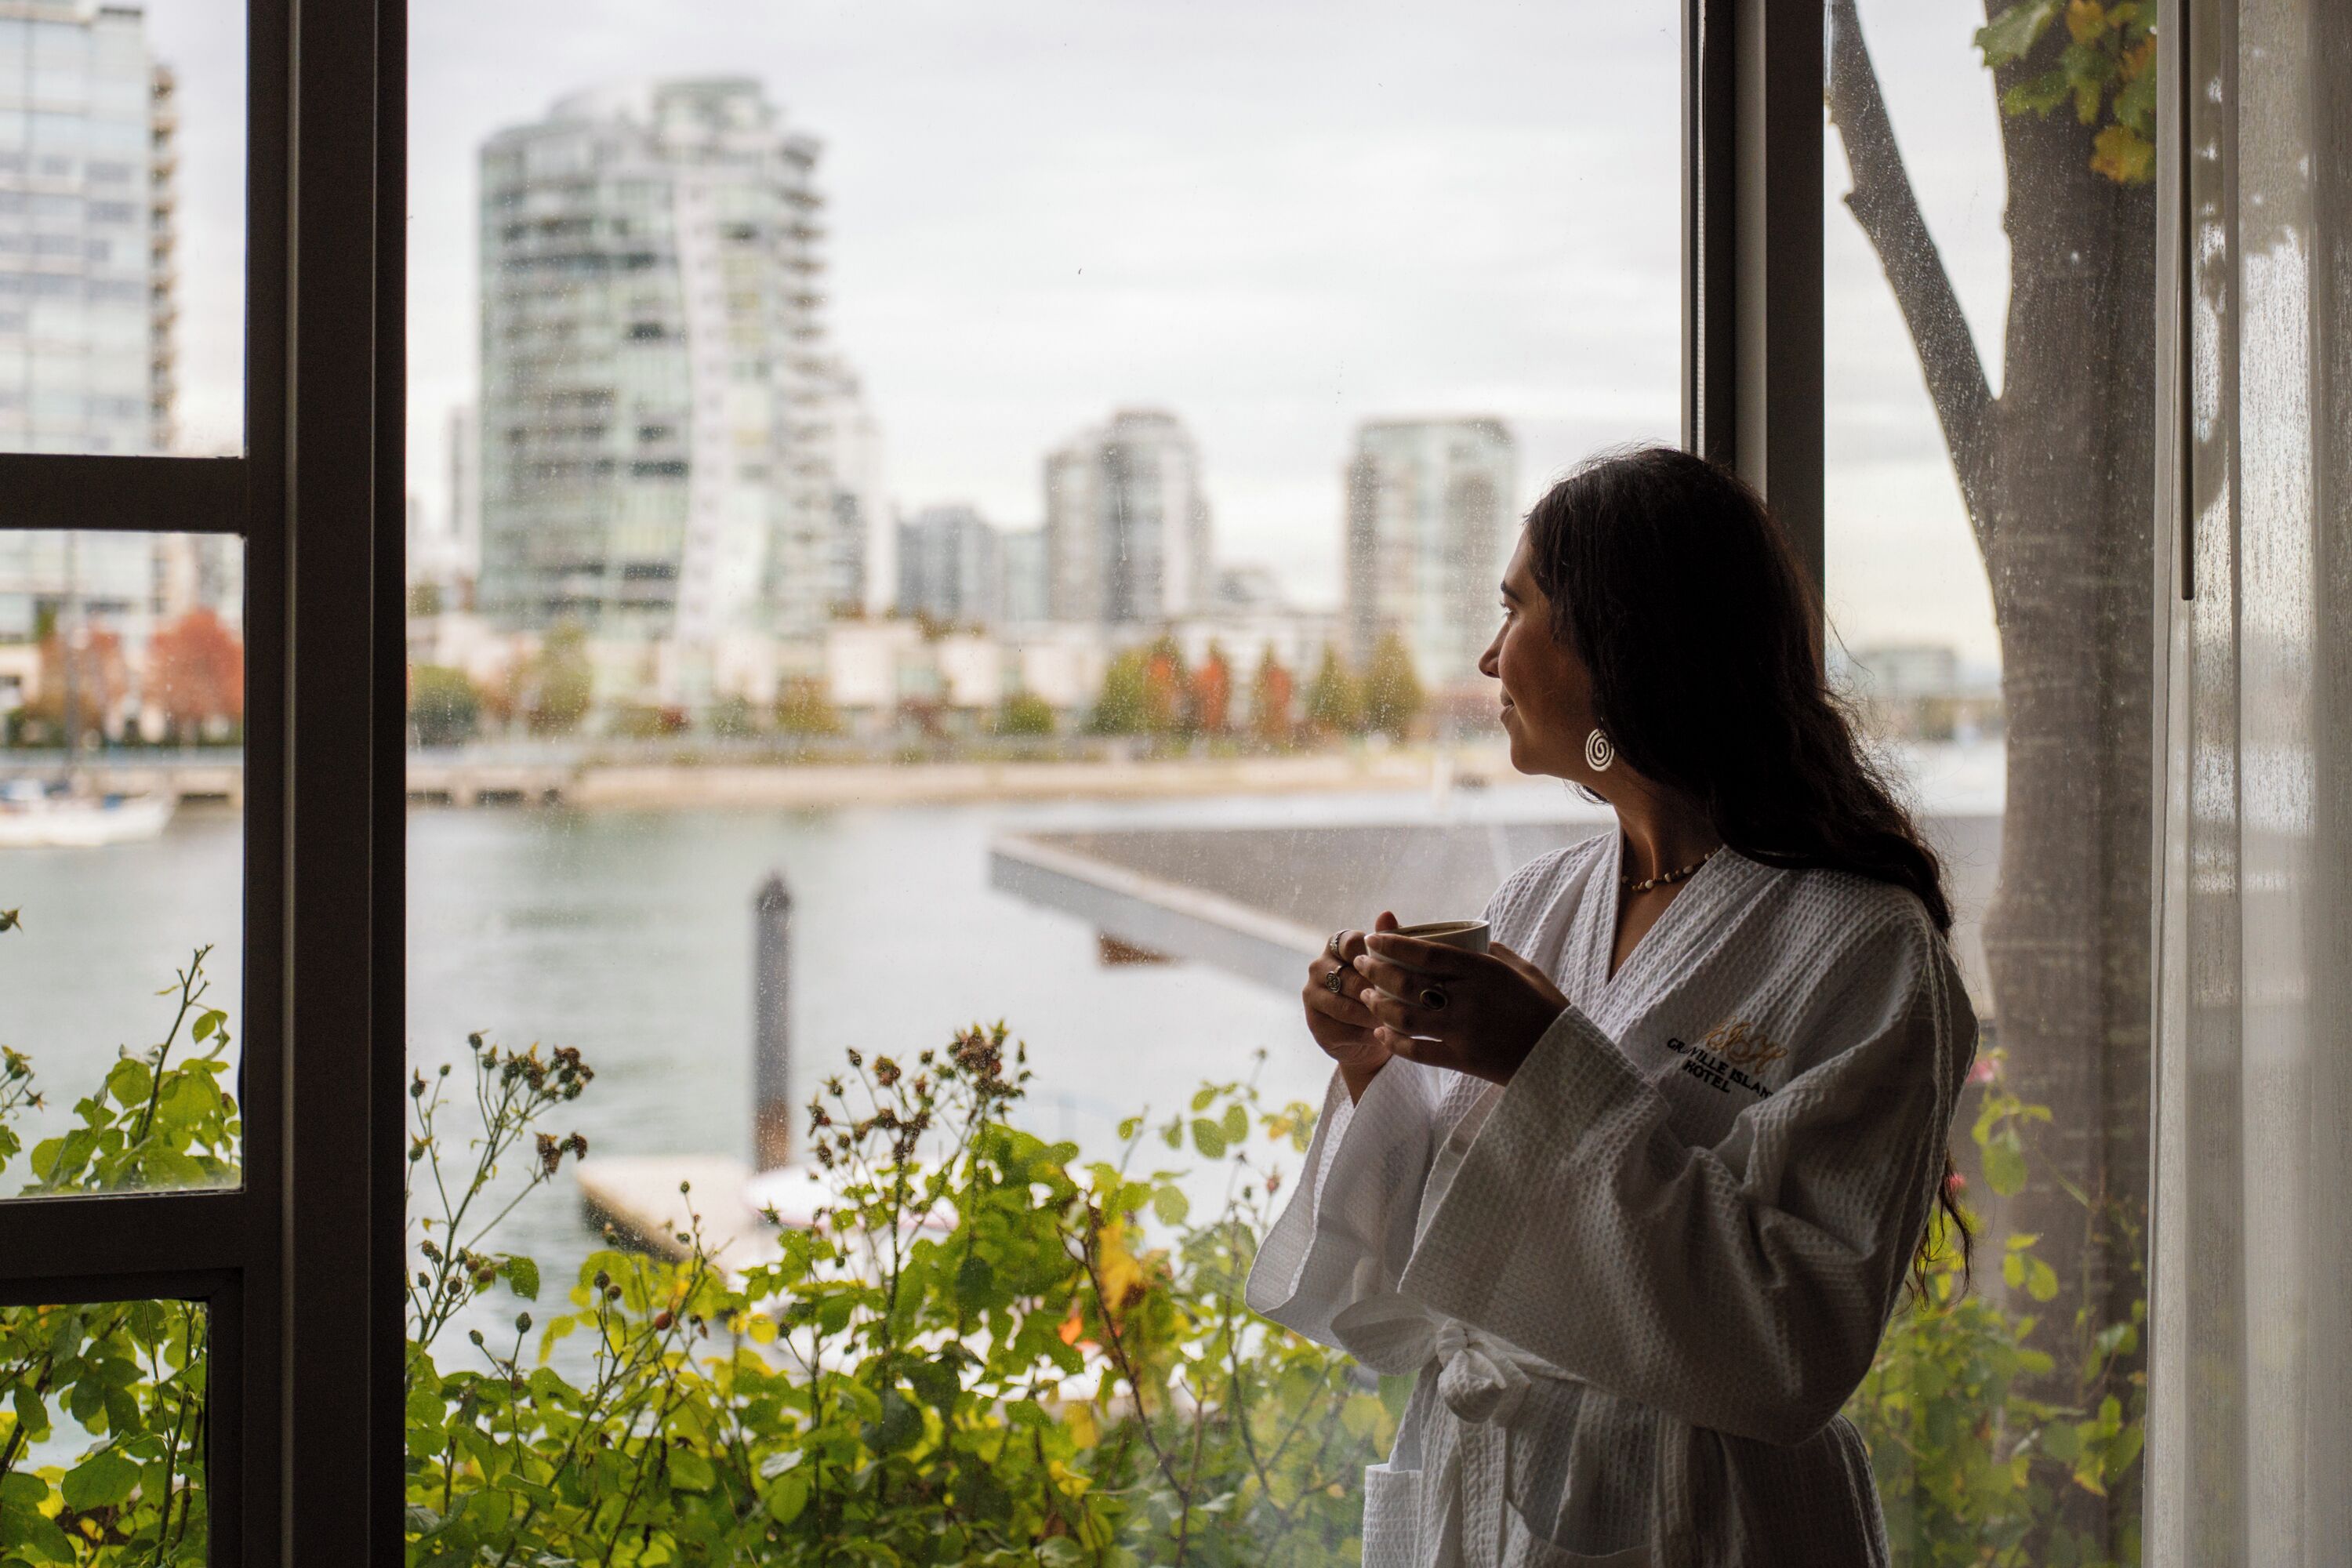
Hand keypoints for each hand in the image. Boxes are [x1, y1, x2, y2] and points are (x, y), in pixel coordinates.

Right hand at [1302, 911, 1399, 1074]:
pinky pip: (1342, 1029)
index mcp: (1336, 944)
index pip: (1351, 943)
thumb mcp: (1390, 967)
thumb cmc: (1383, 990)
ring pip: (1345, 1006)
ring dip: (1373, 1016)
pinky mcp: (1314, 1023)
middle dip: (1378, 994)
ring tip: (1396, 1023)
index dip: (1374, 958)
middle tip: (1405, 1005)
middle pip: (1349, 978)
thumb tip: (1387, 913)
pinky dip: (1365, 1035)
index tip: (1394, 973)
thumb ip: (1388, 941)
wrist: (1370, 1034)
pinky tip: (1382, 1037)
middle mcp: (1318, 966)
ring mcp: (1312, 994)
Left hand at [1353, 935, 1568, 1085]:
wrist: (1562, 1057)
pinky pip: (1418, 1052)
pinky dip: (1395, 1043)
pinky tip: (1381, 1033)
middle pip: (1408, 983)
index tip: (1374, 937)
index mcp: (1484, 971)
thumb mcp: (1524, 971)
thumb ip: (1495, 953)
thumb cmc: (1546, 1008)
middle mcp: (1470, 998)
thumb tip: (1472, 938)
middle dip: (1377, 971)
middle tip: (1363, 964)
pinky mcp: (1463, 1060)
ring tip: (1367, 997)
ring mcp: (1464, 1031)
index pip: (1427, 952)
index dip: (1394, 943)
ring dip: (1380, 1006)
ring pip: (1406, 1017)